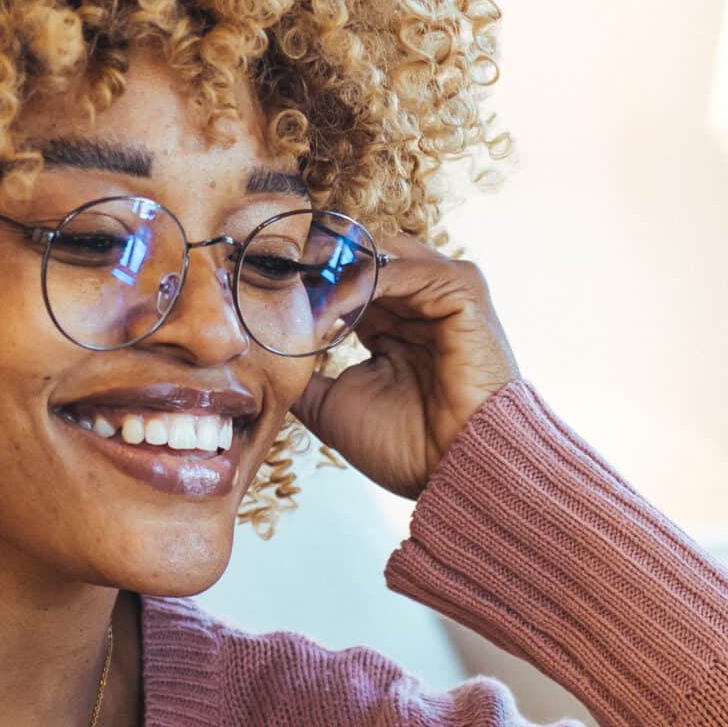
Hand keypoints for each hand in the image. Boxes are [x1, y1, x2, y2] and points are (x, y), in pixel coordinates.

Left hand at [291, 227, 520, 496]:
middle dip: (319, 265)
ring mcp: (444, 293)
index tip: (265, 284)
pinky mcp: (463, 290)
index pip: (349, 283)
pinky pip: (406, 269)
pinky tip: (337, 304)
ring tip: (302, 288)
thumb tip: (265, 365)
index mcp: (394, 326)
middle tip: (275, 272)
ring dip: (339, 272)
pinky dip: (367, 280)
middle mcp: (420, 304)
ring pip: (382, 257)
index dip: (309, 282)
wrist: (453, 469)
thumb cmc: (407, 448)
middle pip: (364, 259)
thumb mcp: (334, 406)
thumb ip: (306, 378)